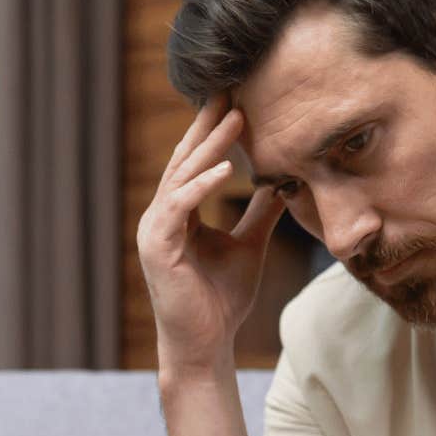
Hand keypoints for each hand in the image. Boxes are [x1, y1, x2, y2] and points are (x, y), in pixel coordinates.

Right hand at [135, 92, 286, 374]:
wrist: (205, 344)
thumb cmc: (222, 301)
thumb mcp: (249, 246)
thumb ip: (260, 215)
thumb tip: (281, 184)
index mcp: (178, 214)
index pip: (195, 164)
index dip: (214, 132)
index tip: (237, 101)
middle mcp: (161, 217)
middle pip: (185, 161)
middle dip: (208, 126)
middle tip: (230, 91)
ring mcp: (154, 231)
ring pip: (181, 178)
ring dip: (209, 148)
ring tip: (235, 120)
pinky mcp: (157, 248)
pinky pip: (178, 208)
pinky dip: (201, 186)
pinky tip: (226, 169)